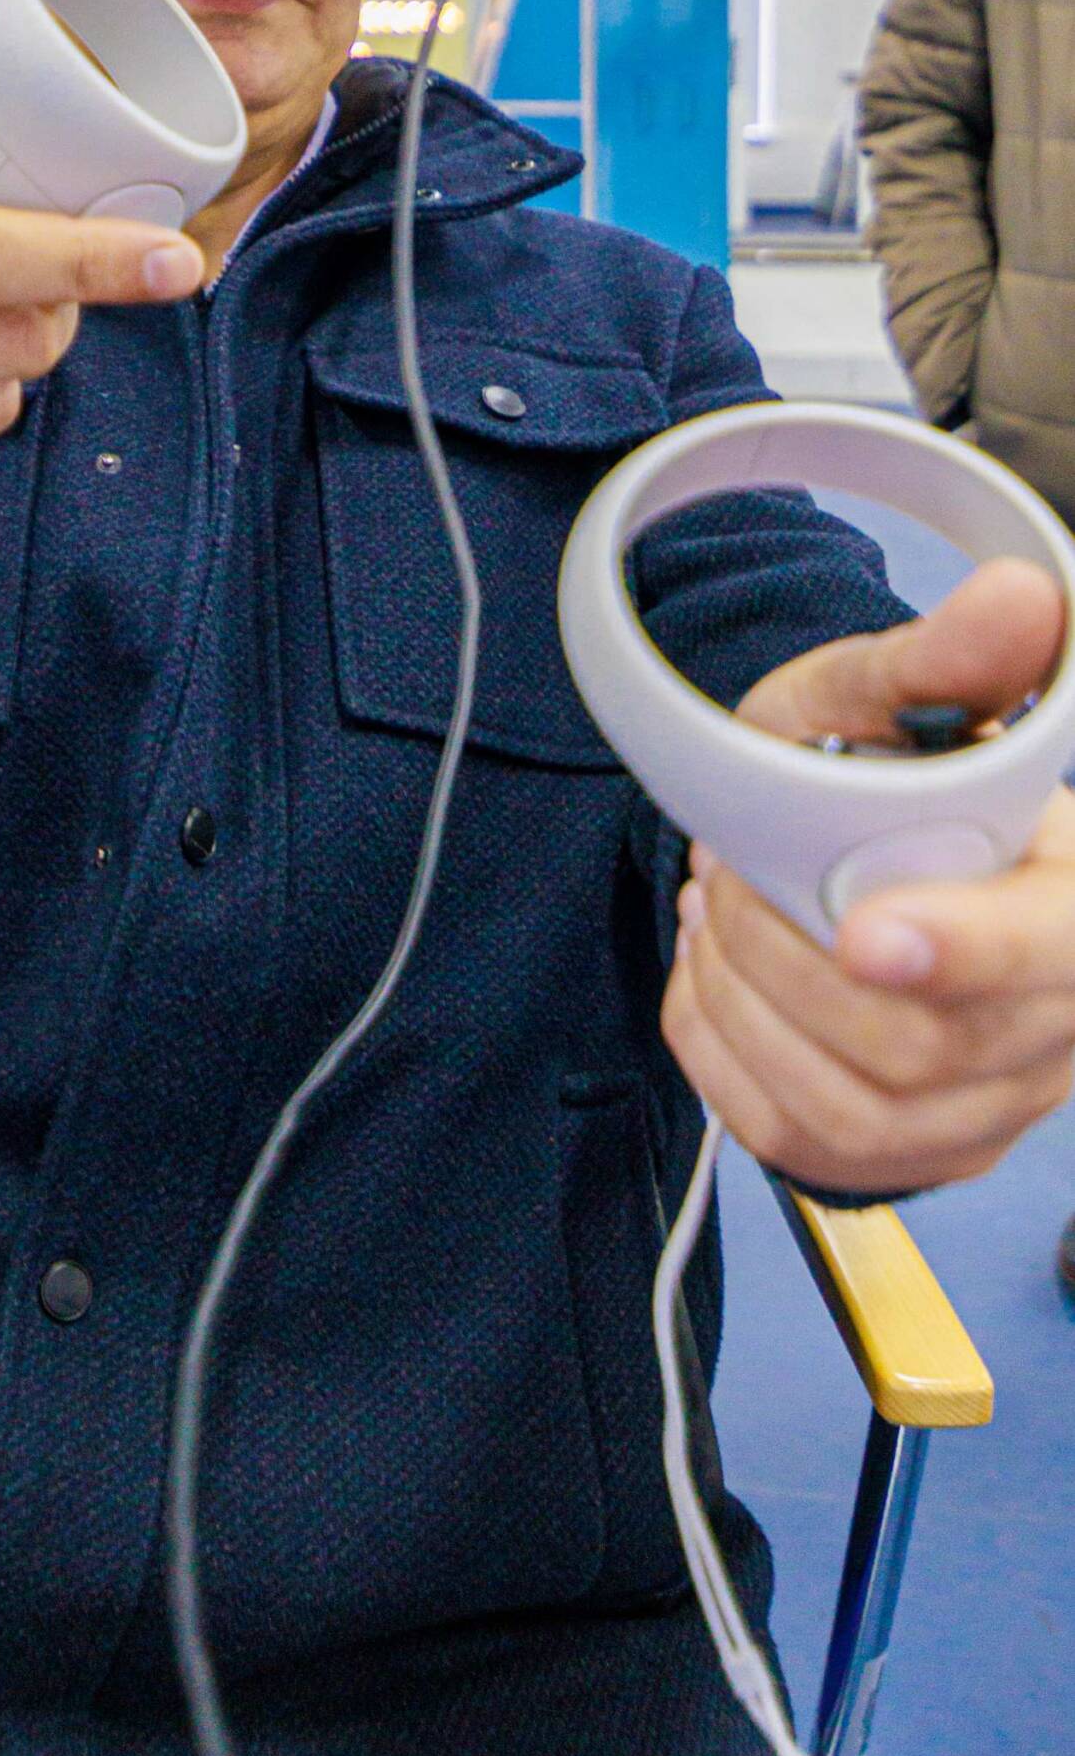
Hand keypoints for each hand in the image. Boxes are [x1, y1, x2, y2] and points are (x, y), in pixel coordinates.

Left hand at [661, 560, 1074, 1192]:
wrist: (846, 852)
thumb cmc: (877, 778)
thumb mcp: (891, 700)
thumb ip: (949, 660)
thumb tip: (1021, 598)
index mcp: (1073, 910)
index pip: (1045, 955)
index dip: (959, 950)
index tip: (862, 929)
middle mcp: (1053, 1033)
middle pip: (916, 1047)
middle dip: (784, 951)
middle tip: (732, 871)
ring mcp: (983, 1113)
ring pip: (841, 1107)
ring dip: (741, 999)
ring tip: (718, 913)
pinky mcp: (904, 1156)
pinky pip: (787, 1139)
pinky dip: (719, 1049)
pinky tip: (715, 976)